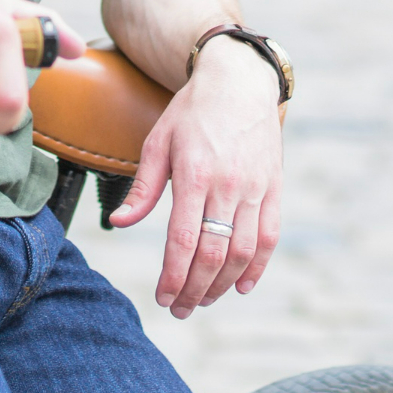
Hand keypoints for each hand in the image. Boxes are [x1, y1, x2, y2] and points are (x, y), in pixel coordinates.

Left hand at [108, 35, 282, 317]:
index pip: (184, 240)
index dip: (174, 276)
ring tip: (202, 300)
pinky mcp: (274, 190)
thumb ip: (143, 187)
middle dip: (195, 289)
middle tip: (178, 309)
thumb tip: (119, 224)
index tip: (162, 298)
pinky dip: (257, 268)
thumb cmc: (190, 113)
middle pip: (214, 255)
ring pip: (243, 253)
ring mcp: (255, 189)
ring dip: (223, 285)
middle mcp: (228, 186)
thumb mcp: (158, 141)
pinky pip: (268, 239)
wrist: (238, 83)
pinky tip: (241, 286)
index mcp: (194, 174)